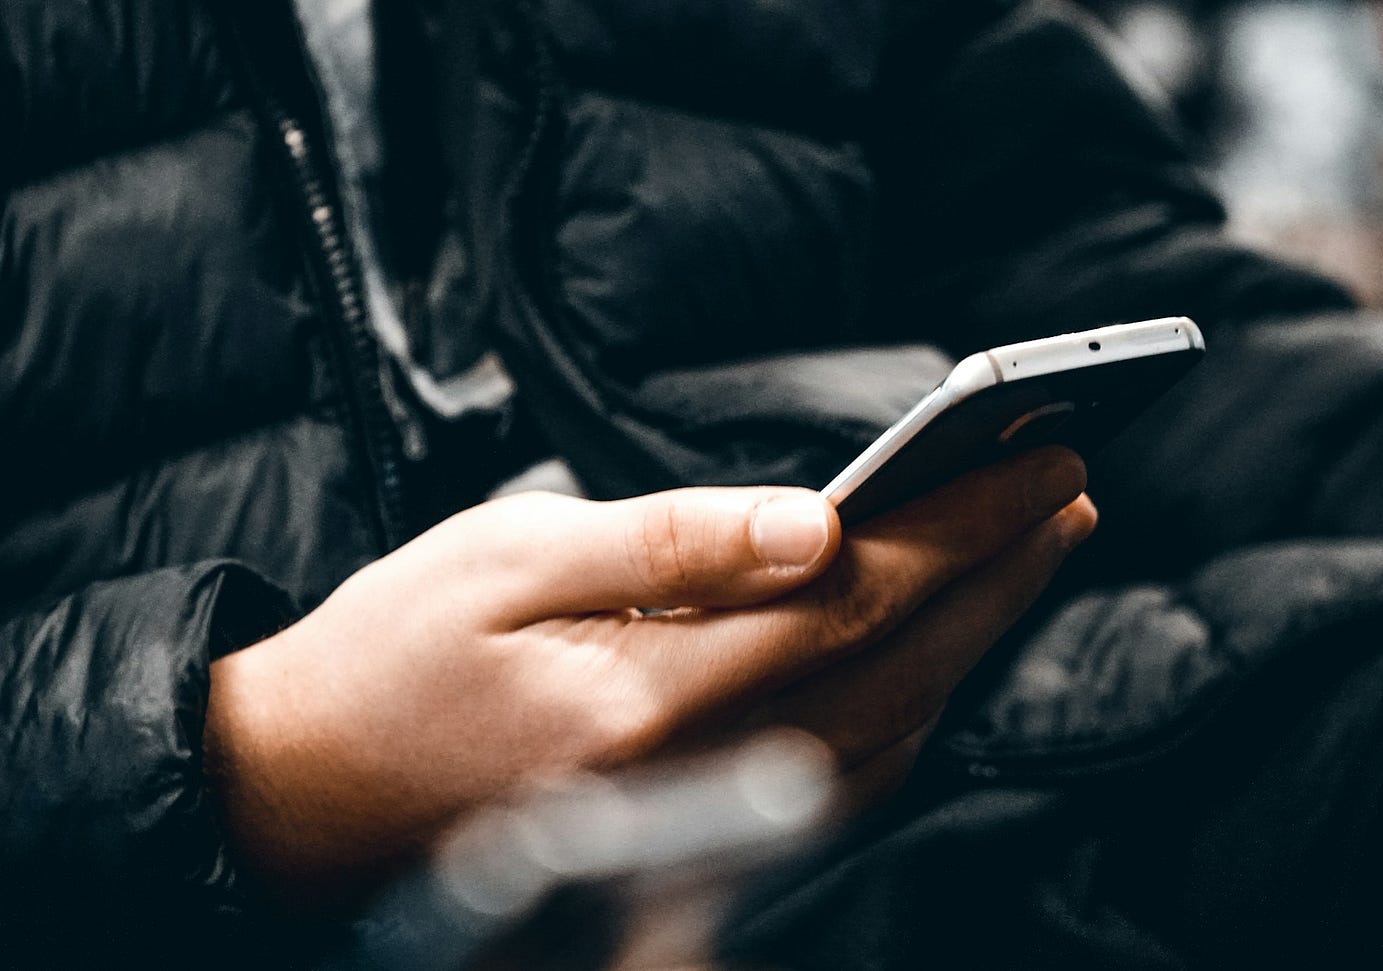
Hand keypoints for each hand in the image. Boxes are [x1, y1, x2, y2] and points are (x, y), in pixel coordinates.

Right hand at [204, 448, 1092, 906]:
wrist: (312, 792)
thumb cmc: (393, 657)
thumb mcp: (508, 559)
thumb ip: (670, 543)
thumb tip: (812, 525)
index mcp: (655, 689)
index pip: (859, 597)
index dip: (963, 528)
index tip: (1042, 462)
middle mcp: (702, 767)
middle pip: (902, 664)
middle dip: (1000, 573)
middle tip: (1069, 491)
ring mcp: (706, 811)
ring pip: (893, 724)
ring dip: (974, 634)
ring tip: (1026, 553)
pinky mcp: (697, 823)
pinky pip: (846, 768)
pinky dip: (916, 699)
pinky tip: (940, 647)